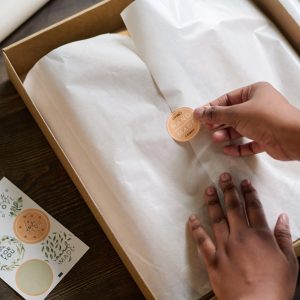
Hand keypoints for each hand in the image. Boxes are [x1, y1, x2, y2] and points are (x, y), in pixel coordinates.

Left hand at [188, 172, 297, 299]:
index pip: (254, 208)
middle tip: (224, 177)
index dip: (249, 193)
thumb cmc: (275, 286)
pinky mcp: (213, 258)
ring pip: (216, 218)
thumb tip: (283, 217)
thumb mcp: (289, 261)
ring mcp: (224, 246)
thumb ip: (283, 237)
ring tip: (208, 189)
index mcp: (260, 235)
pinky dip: (196, 228)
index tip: (244, 182)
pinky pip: (201, 240)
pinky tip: (191, 218)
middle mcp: (240, 236)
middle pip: (234, 207)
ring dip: (212, 202)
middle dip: (229, 190)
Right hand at [194, 82, 299, 159]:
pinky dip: (238, 146)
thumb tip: (198, 112)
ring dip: (227, 134)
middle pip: (233, 114)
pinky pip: (249, 142)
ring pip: (240, 129)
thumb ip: (215, 114)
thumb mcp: (236, 113)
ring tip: (216, 139)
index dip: (213, 107)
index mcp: (254, 92)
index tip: (200, 115)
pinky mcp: (266, 138)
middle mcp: (259, 106)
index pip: (228, 98)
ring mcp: (263, 123)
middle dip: (219, 122)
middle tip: (207, 128)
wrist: (292, 137)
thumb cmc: (265, 118)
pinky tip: (228, 150)